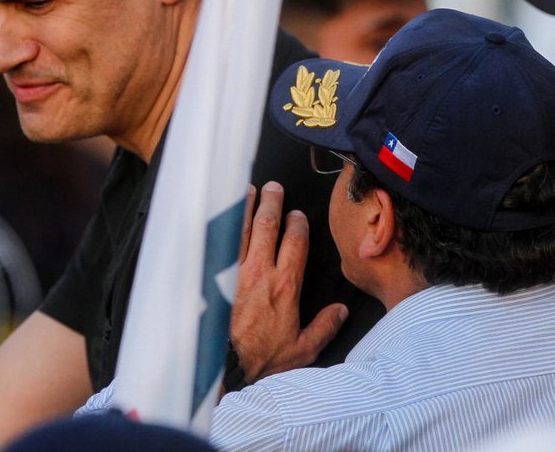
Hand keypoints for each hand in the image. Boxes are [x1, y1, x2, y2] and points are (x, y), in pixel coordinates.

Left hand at [230, 182, 347, 383]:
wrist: (223, 366)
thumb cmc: (260, 360)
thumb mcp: (302, 350)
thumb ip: (324, 327)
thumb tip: (341, 312)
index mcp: (285, 285)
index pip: (295, 242)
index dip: (297, 224)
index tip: (297, 215)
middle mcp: (260, 271)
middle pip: (268, 225)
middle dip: (273, 203)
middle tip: (274, 188)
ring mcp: (234, 270)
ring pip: (242, 228)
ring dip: (246, 206)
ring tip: (249, 191)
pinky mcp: (213, 275)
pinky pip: (220, 242)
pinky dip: (223, 225)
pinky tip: (221, 215)